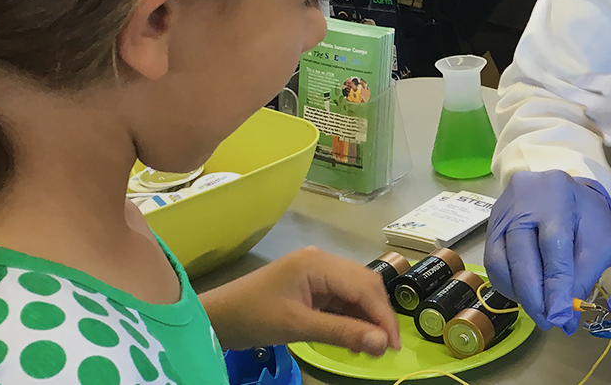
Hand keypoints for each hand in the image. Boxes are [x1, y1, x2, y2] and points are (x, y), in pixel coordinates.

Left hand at [200, 247, 401, 355]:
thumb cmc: (253, 317)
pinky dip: (351, 319)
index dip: (383, 316)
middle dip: (378, 316)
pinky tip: (355, 337)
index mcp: (318, 263)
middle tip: (385, 349)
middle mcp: (322, 261)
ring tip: (371, 347)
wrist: (217, 317)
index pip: (365, 286)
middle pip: (364, 285)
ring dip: (366, 319)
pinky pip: (341, 300)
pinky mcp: (312, 287)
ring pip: (356, 293)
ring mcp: (317, 273)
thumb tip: (382, 344)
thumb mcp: (298, 327)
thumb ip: (342, 333)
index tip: (393, 346)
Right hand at [485, 170, 610, 333]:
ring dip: (519, 294)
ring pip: (500, 261)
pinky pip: (492, 262)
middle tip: (548, 322)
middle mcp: (523, 199)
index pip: (553, 244)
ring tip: (539, 309)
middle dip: (534, 296)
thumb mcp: (600, 242)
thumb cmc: (585, 216)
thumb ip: (584, 276)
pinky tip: (526, 294)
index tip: (560, 316)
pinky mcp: (489, 225)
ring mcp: (501, 211)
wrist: (562, 192)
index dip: (555, 285)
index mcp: (558, 193)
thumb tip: (566, 317)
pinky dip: (510, 285)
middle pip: (521, 253)